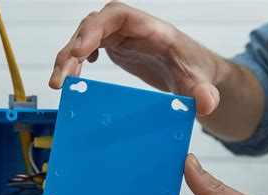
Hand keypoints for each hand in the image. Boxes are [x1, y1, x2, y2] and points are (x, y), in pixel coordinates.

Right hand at [49, 1, 225, 115]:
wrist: (192, 69)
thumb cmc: (194, 70)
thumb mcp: (200, 83)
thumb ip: (204, 93)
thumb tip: (206, 104)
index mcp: (152, 30)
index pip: (117, 16)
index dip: (94, 29)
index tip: (78, 50)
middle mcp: (133, 28)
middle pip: (93, 26)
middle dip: (72, 49)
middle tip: (61, 79)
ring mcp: (122, 36)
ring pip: (86, 36)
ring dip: (68, 57)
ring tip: (60, 82)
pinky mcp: (116, 46)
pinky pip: (88, 45)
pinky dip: (76, 59)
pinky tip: (74, 74)